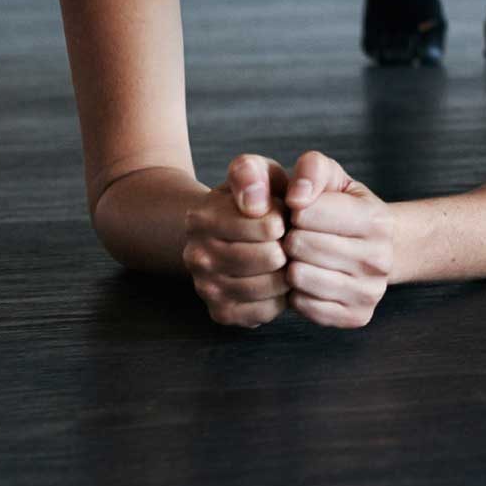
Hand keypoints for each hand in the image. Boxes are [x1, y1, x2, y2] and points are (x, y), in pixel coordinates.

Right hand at [182, 154, 289, 327]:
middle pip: (269, 258)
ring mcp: (205, 287)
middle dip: (289, 247)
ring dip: (287, 273)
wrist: (231, 230)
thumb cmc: (255, 199)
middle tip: (289, 240)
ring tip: (287, 259)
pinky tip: (278, 280)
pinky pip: (264, 312)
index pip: (268, 226)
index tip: (283, 216)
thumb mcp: (255, 173)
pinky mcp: (220, 312)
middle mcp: (196, 255)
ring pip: (268, 287)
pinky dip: (279, 298)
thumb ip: (252, 173)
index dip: (287, 220)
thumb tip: (254, 204)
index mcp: (202, 217)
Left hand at [280, 151, 395, 328]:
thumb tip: (296, 197)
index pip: (306, 212)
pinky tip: (310, 279)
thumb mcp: (334, 178)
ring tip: (303, 257)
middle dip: (291, 237)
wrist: (379, 247)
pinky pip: (303, 306)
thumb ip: (312, 169)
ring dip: (292, 265)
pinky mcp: (357, 316)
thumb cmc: (346, 208)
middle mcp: (380, 259)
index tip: (303, 212)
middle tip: (300, 236)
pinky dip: (297, 293)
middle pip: (301, 246)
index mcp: (377, 220)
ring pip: (300, 278)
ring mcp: (371, 291)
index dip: (295, 210)